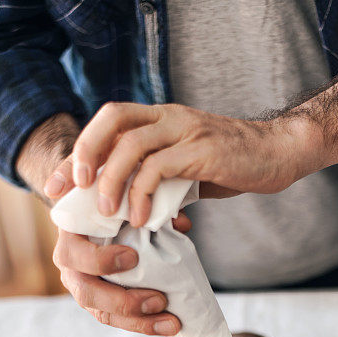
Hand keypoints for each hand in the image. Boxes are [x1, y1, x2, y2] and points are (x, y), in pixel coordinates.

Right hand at [45, 155, 189, 336]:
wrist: (96, 209)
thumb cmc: (108, 199)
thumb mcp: (118, 191)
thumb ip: (143, 199)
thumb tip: (181, 223)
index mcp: (69, 237)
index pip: (74, 255)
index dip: (101, 261)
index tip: (133, 257)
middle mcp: (71, 267)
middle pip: (88, 294)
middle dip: (124, 301)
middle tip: (159, 300)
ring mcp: (85, 287)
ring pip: (105, 314)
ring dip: (140, 322)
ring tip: (172, 323)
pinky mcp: (101, 303)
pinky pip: (120, 320)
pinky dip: (145, 324)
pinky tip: (169, 324)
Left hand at [70, 102, 308, 226]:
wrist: (280, 154)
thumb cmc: (235, 165)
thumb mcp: (190, 168)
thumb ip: (162, 178)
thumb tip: (135, 208)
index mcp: (162, 118)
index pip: (109, 123)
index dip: (80, 151)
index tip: (57, 184)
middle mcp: (170, 117)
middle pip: (112, 119)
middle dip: (86, 153)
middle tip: (74, 190)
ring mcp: (186, 130)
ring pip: (132, 144)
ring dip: (112, 180)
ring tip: (106, 214)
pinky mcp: (203, 150)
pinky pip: (160, 168)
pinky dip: (142, 194)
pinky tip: (140, 219)